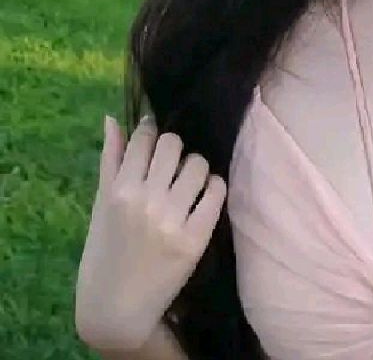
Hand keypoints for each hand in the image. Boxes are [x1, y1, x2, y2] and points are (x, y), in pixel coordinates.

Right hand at [75, 113, 226, 351]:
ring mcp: (172, 220)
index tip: (154, 138)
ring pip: (198, 164)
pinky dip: (213, 187)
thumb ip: (110, 160)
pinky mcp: (195, 239)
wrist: (116, 310)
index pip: (145, 138)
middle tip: (171, 164)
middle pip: (174, 145)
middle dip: (174, 149)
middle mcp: (146, 201)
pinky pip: (217, 192)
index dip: (151, 132)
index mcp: (119, 192)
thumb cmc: (104, 253)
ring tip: (187, 181)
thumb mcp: (100, 206)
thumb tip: (112, 118)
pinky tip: (203, 195)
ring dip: (195, 167)